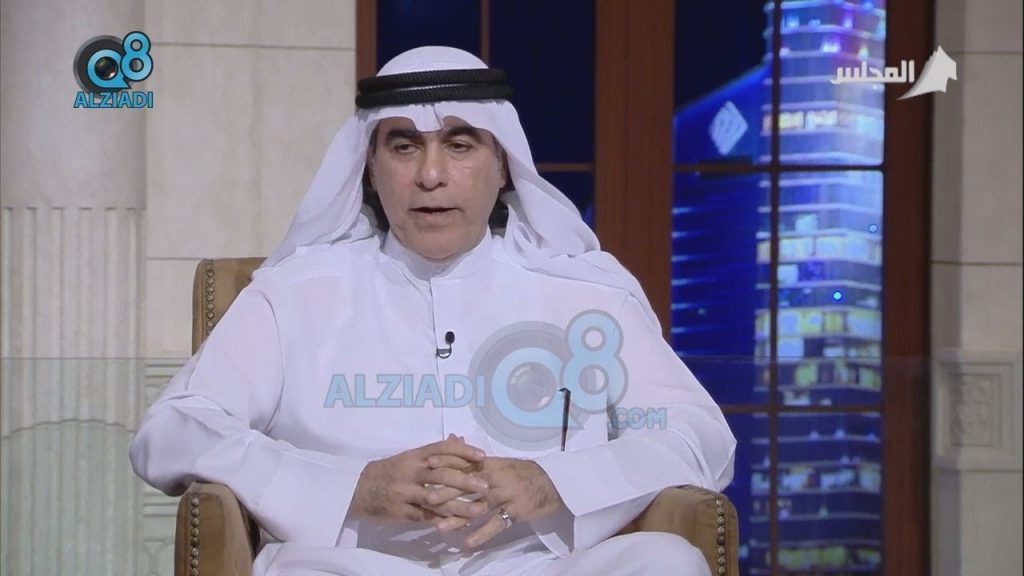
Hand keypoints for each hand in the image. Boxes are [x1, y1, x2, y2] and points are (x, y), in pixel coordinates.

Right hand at [350, 435, 490, 523]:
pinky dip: (442, 520)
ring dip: (460, 505)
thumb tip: (459, 439)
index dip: (463, 452)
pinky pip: (425, 517)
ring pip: (436, 499)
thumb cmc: (389, 471)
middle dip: (466, 480)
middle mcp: (410, 472)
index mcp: (414, 456)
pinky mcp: (400, 511)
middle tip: (485, 486)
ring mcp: (405, 492)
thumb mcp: (409, 457)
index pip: (441, 449)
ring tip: (479, 510)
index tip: (482, 456)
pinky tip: (458, 524)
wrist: (358, 490)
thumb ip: (435, 451)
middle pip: (441, 474)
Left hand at [432, 457, 564, 547]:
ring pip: (479, 506)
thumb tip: (452, 439)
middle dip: (448, 491)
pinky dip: (482, 533)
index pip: (467, 462)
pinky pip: (497, 523)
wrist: (552, 483)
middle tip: (428, 498)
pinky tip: (468, 543)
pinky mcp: (515, 511)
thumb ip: (474, 457)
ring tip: (440, 527)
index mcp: (492, 464)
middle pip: (470, 484)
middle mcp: (497, 478)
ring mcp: (507, 495)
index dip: (447, 462)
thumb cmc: (522, 473)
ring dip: (459, 517)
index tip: (427, 464)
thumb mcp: (499, 462)